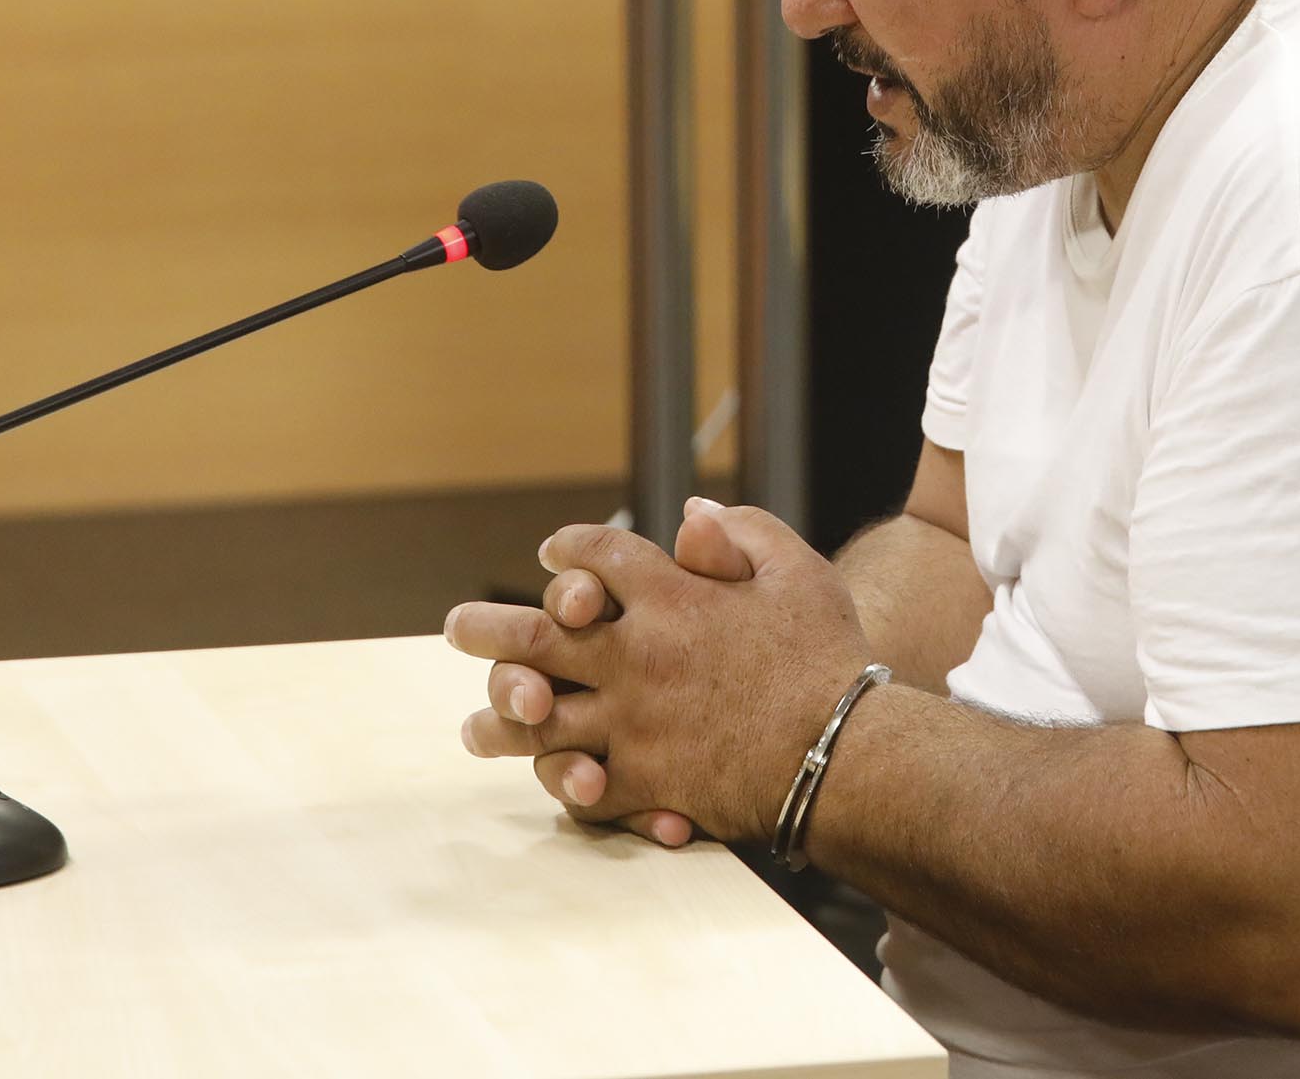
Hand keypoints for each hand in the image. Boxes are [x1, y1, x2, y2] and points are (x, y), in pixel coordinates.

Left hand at [446, 498, 871, 844]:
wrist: (844, 748)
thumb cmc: (828, 654)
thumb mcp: (797, 571)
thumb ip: (742, 533)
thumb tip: (693, 512)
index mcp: (672, 598)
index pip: (598, 558)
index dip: (568, 551)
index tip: (552, 556)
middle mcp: (637, 657)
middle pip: (538, 636)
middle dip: (490, 628)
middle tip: (455, 627)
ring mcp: (632, 724)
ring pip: (540, 721)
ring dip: (500, 718)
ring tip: (475, 724)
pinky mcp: (646, 782)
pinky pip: (585, 788)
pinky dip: (566, 785)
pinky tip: (552, 780)